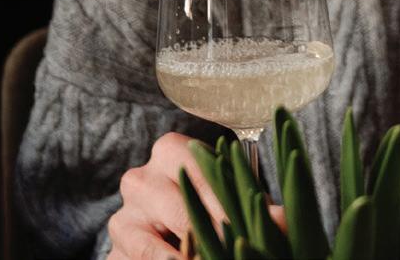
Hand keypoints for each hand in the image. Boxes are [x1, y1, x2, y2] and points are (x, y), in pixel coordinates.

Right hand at [109, 133, 283, 259]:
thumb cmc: (202, 201)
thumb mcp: (223, 195)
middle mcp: (140, 180)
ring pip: (152, 246)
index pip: (199, 173)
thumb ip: (252, 203)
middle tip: (230, 249)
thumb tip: (285, 218)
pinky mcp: (114, 252)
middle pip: (179, 211)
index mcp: (170, 151)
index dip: (225, 203)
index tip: (241, 224)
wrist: (156, 226)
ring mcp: (122, 218)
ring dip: (182, 259)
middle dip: (209, 236)